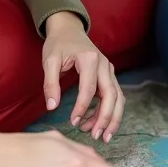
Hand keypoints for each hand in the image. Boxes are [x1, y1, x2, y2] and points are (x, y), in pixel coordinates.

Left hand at [42, 12, 123, 142]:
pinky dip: (108, 111)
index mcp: (90, 60)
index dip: (83, 108)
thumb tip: (52, 107)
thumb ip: (50, 83)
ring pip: (118, 98)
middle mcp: (104, 65)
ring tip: (101, 136)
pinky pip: (113, 96)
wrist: (68, 29)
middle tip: (98, 137)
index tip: (74, 123)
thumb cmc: (58, 44)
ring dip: (112, 118)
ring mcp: (109, 70)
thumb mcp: (49, 61)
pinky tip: (95, 123)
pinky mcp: (109, 76)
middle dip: (107, 119)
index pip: (90, 89)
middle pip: (112, 96)